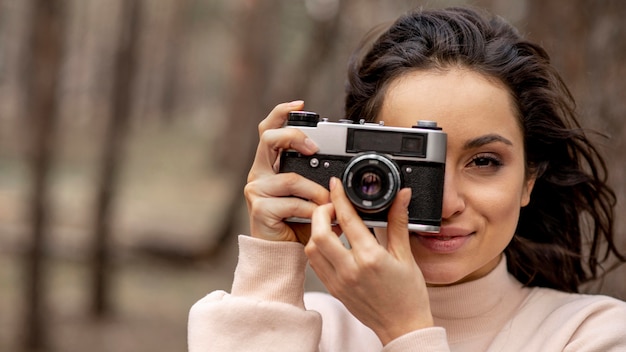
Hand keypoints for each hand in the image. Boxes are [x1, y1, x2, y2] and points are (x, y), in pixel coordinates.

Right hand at [244, 101, 330, 242]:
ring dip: (316, 192)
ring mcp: (256, 191)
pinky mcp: (259, 209)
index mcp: (270, 165)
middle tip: (313, 148)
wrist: (283, 255)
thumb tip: (341, 172)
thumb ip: (318, 179)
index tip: (300, 104)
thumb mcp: (310, 196)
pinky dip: (312, 211)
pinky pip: (293, 203)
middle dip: (293, 136)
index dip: (281, 113)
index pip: (269, 130)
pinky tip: (319, 218)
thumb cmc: (298, 225)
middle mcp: (259, 174)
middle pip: (268, 139)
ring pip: (291, 178)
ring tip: (330, 205)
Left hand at [305, 177, 433, 344]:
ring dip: (317, 231)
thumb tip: (401, 197)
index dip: (339, 197)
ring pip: (312, 248)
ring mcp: (339, 282)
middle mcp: (351, 270)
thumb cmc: (408, 295)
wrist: (403, 326)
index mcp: (371, 258)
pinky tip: (331, 244)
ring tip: (331, 224)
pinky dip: (317, 248)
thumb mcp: (406, 255)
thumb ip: (398, 222)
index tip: (337, 185)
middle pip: (319, 232)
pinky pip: (315, 264)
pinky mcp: (334, 289)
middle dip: (321, 212)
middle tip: (331, 206)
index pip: (347, 220)